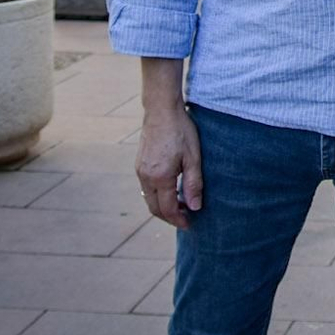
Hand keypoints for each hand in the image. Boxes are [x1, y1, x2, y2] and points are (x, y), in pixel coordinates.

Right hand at [136, 101, 202, 228]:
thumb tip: (195, 207)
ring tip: (181, 204)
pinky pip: (146, 188)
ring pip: (149, 199)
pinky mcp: (139, 164)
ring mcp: (140, 170)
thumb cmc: (180, 131)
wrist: (161, 110)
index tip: (190, 224)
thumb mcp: (193, 157)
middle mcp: (145, 177)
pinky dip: (158, 195)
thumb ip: (193, 184)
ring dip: (163, 206)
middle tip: (186, 218)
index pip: (167, 209)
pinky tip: (171, 190)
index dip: (179, 220)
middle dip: (170, 217)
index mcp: (160, 177)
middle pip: (155, 208)